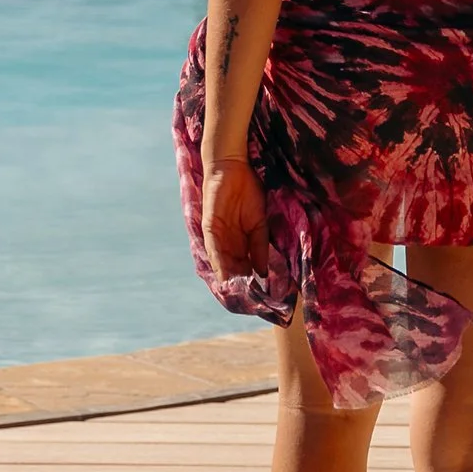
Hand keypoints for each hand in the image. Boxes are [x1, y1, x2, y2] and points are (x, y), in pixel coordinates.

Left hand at [202, 160, 268, 292]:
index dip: (250, 282)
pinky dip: (219, 262)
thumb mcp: (259, 224)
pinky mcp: (209, 227)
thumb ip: (260, 247)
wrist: (234, 168)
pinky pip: (213, 248)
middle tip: (248, 303)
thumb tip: (263, 273)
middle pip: (232, 269)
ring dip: (228, 279)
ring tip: (236, 295)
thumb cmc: (248, 192)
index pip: (244, 268)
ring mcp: (217, 236)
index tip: (259, 299)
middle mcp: (227, 243)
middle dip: (239, 286)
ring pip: (222, 263)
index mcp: (240, 242)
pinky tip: (225, 275)